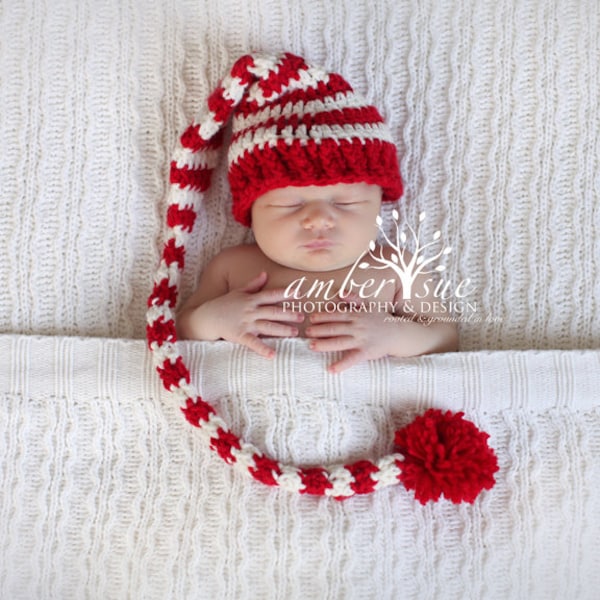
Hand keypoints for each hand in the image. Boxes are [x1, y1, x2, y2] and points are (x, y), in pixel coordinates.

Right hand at [184, 272, 303, 358]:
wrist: (206, 317)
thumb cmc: (223, 304)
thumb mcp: (238, 291)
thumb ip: (254, 284)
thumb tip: (265, 273)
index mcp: (251, 299)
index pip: (271, 295)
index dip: (285, 294)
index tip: (299, 293)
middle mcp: (250, 310)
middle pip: (272, 311)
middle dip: (288, 314)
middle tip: (302, 317)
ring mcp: (245, 323)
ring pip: (267, 326)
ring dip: (282, 330)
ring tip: (295, 333)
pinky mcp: (240, 335)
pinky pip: (253, 343)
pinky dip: (263, 349)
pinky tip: (273, 354)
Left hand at [305, 296, 392, 372]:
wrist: (398, 333)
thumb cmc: (381, 319)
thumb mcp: (368, 306)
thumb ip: (353, 299)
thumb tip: (340, 292)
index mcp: (356, 315)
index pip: (336, 315)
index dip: (322, 316)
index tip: (310, 318)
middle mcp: (357, 326)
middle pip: (334, 328)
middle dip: (319, 330)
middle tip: (306, 332)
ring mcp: (361, 340)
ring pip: (339, 342)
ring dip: (324, 344)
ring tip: (311, 346)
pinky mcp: (366, 352)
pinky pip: (352, 359)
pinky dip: (341, 364)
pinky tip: (331, 369)